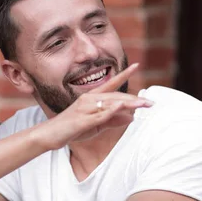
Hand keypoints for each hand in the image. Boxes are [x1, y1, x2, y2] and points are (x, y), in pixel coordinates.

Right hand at [32, 63, 152, 149]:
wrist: (50, 135)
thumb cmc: (72, 129)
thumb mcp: (95, 125)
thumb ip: (112, 120)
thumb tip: (131, 117)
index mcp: (91, 98)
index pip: (111, 84)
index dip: (124, 74)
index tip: (136, 65)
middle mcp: (89, 99)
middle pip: (116, 95)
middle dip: (135, 98)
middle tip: (151, 103)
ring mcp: (85, 108)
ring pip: (111, 103)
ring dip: (129, 103)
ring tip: (144, 105)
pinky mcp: (82, 119)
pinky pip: (100, 114)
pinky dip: (112, 111)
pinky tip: (124, 108)